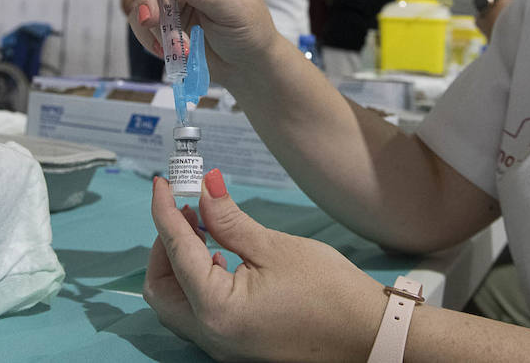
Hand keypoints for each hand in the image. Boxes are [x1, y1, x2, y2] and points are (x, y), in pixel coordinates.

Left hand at [146, 172, 383, 361]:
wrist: (368, 337)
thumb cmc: (330, 293)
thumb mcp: (276, 247)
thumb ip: (230, 219)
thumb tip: (204, 185)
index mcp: (217, 310)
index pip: (176, 252)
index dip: (164, 211)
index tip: (161, 183)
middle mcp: (211, 336)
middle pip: (161, 288)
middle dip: (165, 245)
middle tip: (186, 210)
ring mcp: (222, 346)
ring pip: (176, 305)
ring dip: (180, 264)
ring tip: (204, 228)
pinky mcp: (236, 346)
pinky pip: (198, 314)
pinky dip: (197, 282)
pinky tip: (221, 256)